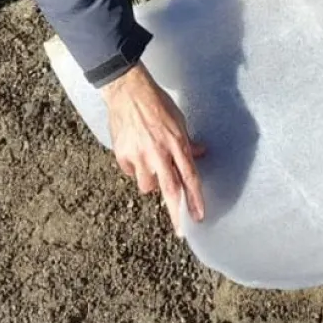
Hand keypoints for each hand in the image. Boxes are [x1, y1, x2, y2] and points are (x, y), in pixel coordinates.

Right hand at [101, 63, 204, 236]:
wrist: (128, 91)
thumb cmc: (157, 104)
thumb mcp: (180, 120)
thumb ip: (188, 141)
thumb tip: (199, 153)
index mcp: (177, 144)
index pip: (190, 178)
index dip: (195, 199)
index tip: (199, 216)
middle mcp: (160, 153)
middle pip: (171, 190)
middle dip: (177, 213)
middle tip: (182, 231)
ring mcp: (140, 156)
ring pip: (148, 186)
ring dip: (152, 182)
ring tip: (151, 164)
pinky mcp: (123, 155)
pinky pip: (131, 173)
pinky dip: (135, 169)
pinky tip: (136, 153)